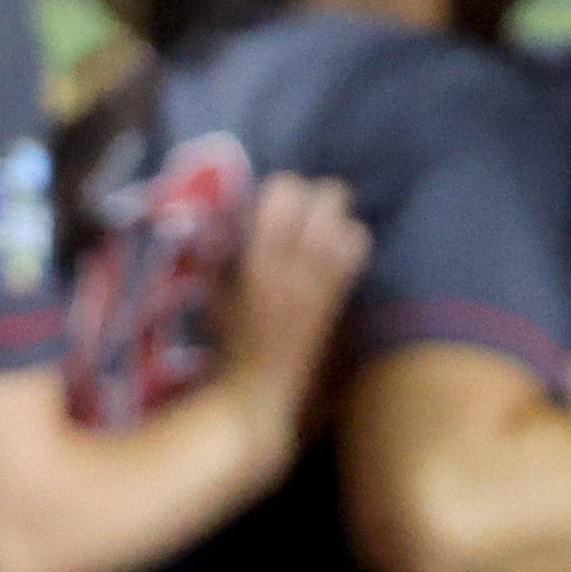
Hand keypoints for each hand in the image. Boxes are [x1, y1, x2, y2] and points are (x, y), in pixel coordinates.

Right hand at [210, 175, 373, 404]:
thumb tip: (224, 212)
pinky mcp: (341, 291)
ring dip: (333, 221)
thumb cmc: (228, 337)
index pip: (286, 188)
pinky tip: (328, 255)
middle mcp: (302, 258)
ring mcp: (327, 275)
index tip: (266, 206)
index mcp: (263, 252)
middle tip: (295, 216)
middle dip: (313, 197)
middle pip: (331, 194)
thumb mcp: (211, 286)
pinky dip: (347, 242)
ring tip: (313, 236)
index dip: (278, 190)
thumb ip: (217, 245)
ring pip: (351, 220)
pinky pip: (359, 247)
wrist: (262, 383)